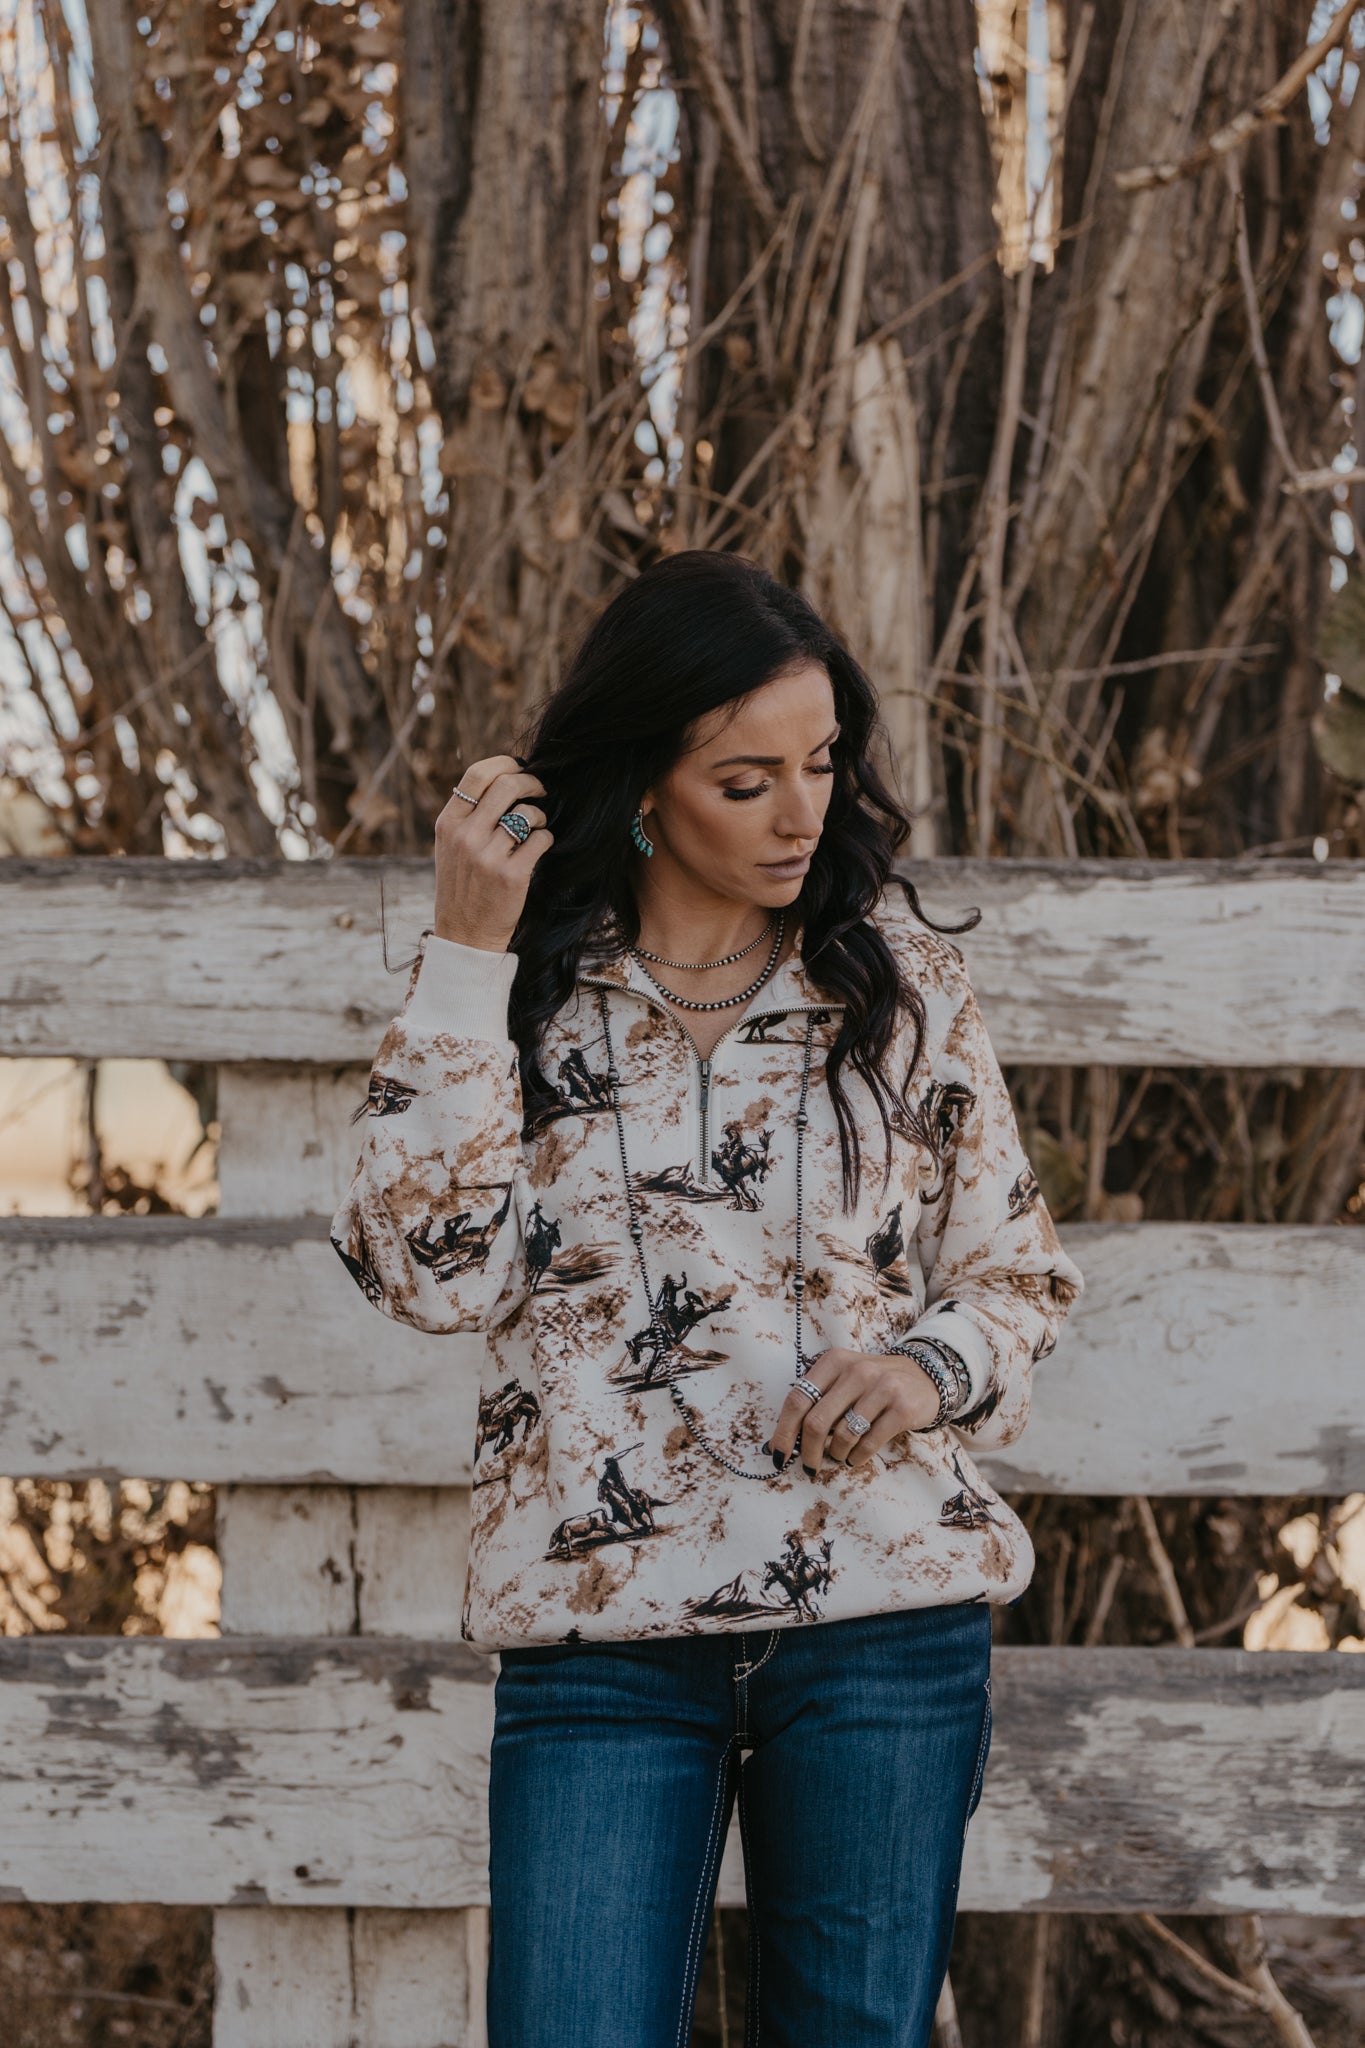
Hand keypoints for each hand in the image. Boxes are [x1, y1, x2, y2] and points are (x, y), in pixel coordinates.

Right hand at [433, 754, 552, 951]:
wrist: (464, 935)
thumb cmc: (463, 886)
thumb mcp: (451, 847)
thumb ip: (469, 815)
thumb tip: (504, 779)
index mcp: (448, 824)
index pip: (477, 775)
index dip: (505, 764)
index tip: (520, 768)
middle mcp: (465, 836)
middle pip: (507, 785)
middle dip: (532, 782)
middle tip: (541, 791)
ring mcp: (487, 856)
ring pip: (527, 813)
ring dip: (539, 816)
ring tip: (536, 828)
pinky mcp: (511, 875)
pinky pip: (541, 839)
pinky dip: (546, 839)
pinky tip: (539, 848)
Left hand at [768, 1347, 943, 1474]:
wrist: (925, 1377)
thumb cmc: (873, 1385)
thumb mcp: (844, 1379)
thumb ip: (818, 1402)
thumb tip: (784, 1441)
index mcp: (833, 1361)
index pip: (798, 1399)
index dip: (783, 1431)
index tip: (778, 1454)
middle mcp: (856, 1371)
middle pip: (817, 1422)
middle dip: (808, 1452)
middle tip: (809, 1466)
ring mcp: (881, 1388)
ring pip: (843, 1436)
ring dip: (836, 1455)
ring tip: (840, 1456)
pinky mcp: (901, 1409)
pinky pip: (869, 1444)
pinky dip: (856, 1458)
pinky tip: (856, 1457)